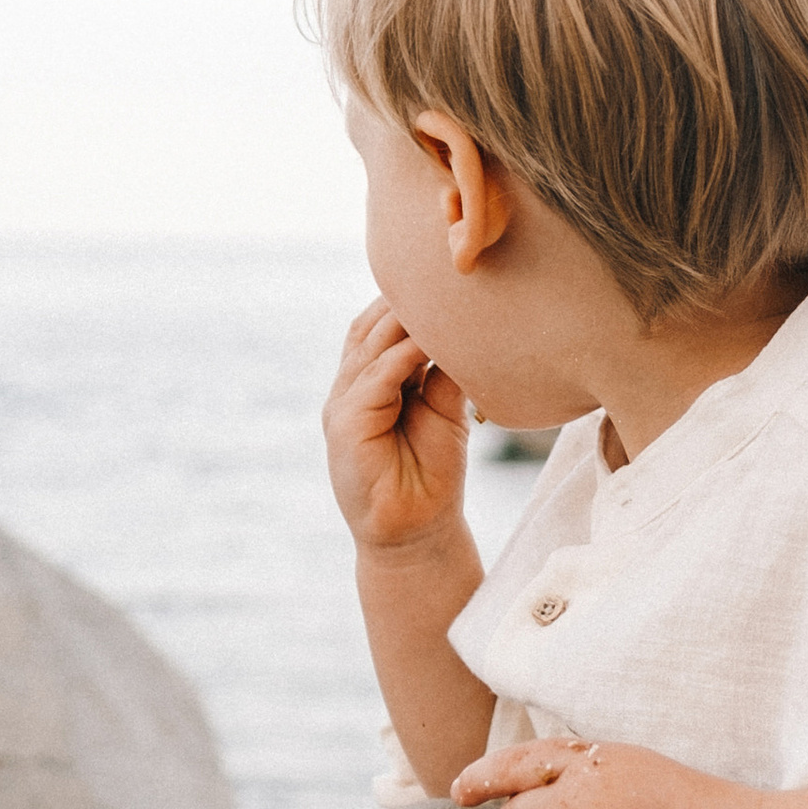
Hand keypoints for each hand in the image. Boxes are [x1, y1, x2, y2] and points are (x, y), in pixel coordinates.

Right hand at [323, 300, 473, 561]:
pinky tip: (432, 340)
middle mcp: (350, 385)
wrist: (417, 532)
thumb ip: (443, 369)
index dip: (408, 299)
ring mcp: (342, 403)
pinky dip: (404, 355)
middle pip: (372, 325)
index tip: (447, 278)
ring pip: (372, 345)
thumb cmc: (432, 472)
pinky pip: (374, 377)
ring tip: (444, 299)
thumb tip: (465, 326)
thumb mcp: (443, 408)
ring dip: (407, 320)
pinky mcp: (344, 424)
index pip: (380, 323)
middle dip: (406, 299)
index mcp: (370, 378)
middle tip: (446, 276)